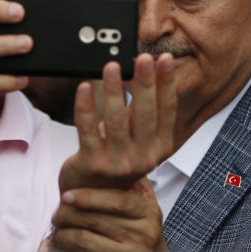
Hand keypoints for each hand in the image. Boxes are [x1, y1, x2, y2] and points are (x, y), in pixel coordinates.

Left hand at [52, 178, 168, 251]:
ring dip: (63, 233)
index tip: (66, 195)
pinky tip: (62, 246)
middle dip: (68, 214)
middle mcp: (144, 235)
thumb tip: (106, 150)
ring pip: (85, 240)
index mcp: (149, 212)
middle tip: (56, 214)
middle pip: (95, 220)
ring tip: (57, 228)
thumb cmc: (138, 227)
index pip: (116, 201)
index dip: (88, 196)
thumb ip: (128, 182)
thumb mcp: (141, 203)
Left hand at [58, 52, 176, 191]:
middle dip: (145, 82)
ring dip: (113, 90)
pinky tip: (83, 88)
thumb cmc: (118, 157)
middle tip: (142, 57)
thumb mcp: (139, 137)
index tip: (165, 59)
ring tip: (111, 66)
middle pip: (145, 114)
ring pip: (117, 120)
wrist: (93, 195)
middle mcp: (144, 157)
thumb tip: (145, 69)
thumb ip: (143, 110)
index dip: (167, 83)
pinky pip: (88, 130)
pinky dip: (85, 107)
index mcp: (161, 147)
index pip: (167, 110)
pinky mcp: (93, 164)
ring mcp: (118, 163)